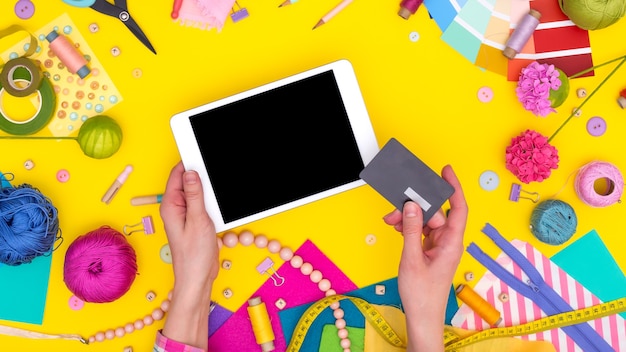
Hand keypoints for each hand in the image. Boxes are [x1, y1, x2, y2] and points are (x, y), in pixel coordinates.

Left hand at [160, 162, 218, 349]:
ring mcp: (185, 216)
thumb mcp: (198, 221)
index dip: (189, 163)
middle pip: (186, 182)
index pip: (177, 175)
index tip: (201, 153)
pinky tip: (219, 202)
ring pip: (196, 193)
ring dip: (207, 189)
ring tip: (217, 186)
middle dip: (199, 174)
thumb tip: (190, 173)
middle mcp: (176, 209)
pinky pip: (201, 204)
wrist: (197, 279)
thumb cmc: (194, 256)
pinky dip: (211, 201)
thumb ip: (194, 195)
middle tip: (213, 168)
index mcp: (171, 206)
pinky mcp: (195, 222)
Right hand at [383, 165, 467, 351]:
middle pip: (435, 212)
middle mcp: (448, 242)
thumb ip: (411, 230)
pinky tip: (398, 228)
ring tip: (392, 221)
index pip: (458, 208)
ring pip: (426, 221)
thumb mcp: (412, 259)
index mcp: (451, 243)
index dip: (454, 187)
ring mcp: (440, 246)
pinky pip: (422, 230)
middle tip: (397, 207)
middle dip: (416, 206)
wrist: (422, 316)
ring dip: (409, 218)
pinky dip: (409, 227)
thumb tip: (411, 205)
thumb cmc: (422, 294)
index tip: (446, 171)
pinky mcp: (431, 250)